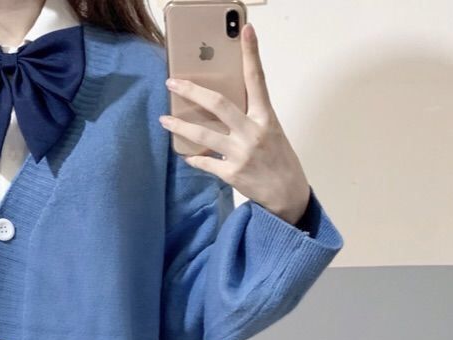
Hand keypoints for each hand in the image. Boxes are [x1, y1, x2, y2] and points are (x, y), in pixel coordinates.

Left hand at [159, 22, 310, 226]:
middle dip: (192, 91)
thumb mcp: (272, 133)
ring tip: (164, 120)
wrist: (288, 197)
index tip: (246, 30)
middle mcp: (253, 132)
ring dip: (180, 126)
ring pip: (203, 134)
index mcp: (266, 118)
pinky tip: (186, 155)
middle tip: (172, 82)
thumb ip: (251, 118)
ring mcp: (241, 154)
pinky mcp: (231, 174)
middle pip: (218, 104)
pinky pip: (205, 163)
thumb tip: (222, 107)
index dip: (251, 53)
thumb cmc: (278, 161)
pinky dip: (194, 159)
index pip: (258, 79)